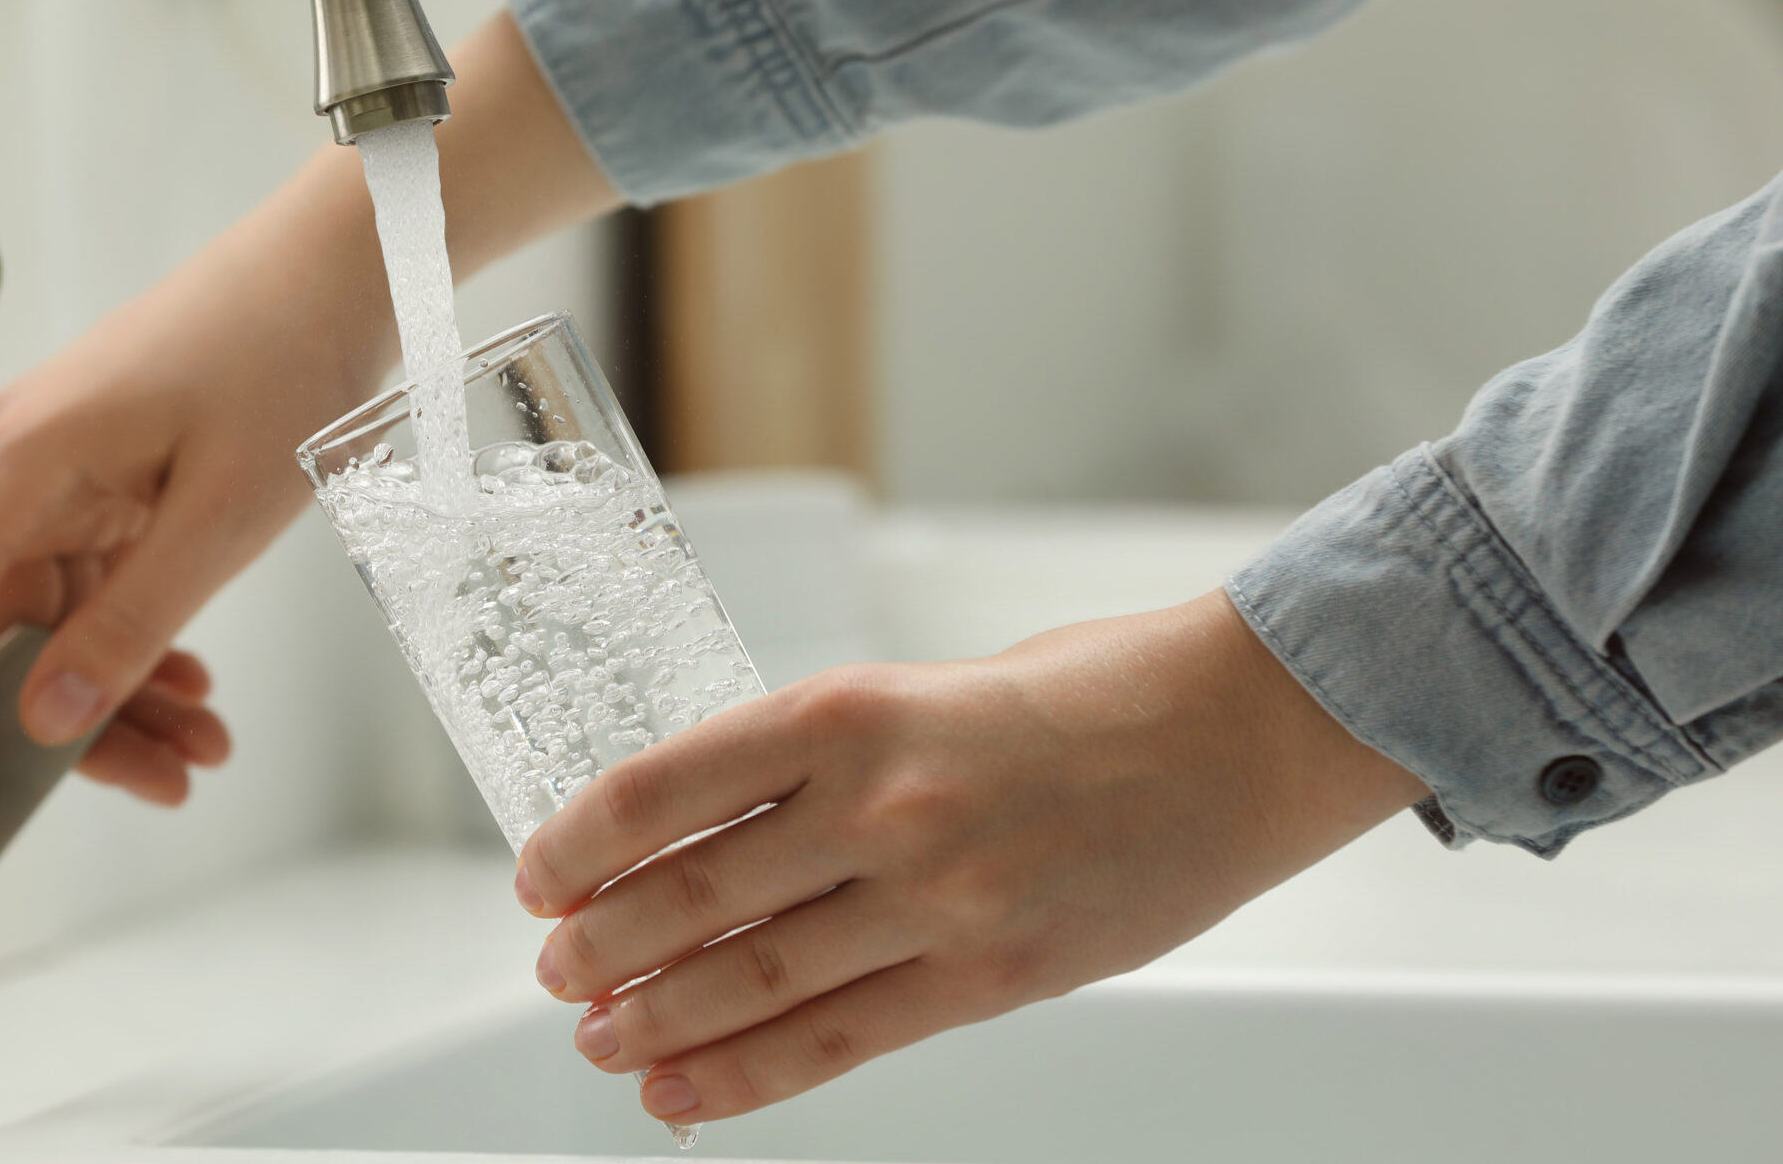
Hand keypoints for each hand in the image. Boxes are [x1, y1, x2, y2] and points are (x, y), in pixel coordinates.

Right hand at [0, 12, 618, 813]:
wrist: (345, 262)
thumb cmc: (286, 359)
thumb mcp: (220, 517)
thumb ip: (129, 624)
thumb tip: (42, 724)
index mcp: (24, 464)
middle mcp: (25, 467)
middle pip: (2, 633)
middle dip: (73, 723)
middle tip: (167, 783)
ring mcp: (69, 468)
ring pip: (60, 618)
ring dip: (124, 687)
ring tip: (207, 745)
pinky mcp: (115, 470)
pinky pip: (101, 580)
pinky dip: (143, 635)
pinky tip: (195, 681)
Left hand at [511, 590, 1426, 1126]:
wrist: (1239, 731)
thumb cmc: (1090, 691)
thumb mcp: (927, 687)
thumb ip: (826, 760)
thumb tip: (717, 833)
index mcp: (853, 711)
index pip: (670, 785)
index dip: (584, 840)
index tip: (543, 875)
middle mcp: (884, 806)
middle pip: (697, 894)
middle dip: (608, 945)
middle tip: (559, 973)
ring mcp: (941, 899)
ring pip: (758, 978)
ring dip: (663, 1020)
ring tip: (604, 1040)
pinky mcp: (995, 973)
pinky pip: (845, 1039)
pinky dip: (753, 1076)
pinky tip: (690, 1094)